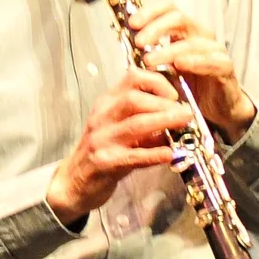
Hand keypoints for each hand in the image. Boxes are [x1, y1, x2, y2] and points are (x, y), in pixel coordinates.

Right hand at [47, 68, 195, 222]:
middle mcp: (102, 118)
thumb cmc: (101, 152)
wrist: (74, 180)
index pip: (131, 78)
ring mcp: (102, 140)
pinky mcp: (105, 163)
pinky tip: (169, 154)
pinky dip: (154, 154)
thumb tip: (176, 114)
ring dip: (164, 121)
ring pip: (135, 125)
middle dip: (164, 103)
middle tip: (185, 112)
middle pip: (133, 99)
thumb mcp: (118, 127)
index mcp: (106, 104)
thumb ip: (143, 118)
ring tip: (184, 122)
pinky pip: (133, 157)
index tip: (174, 95)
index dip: (157, 82)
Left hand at [127, 3, 252, 138]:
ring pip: (191, 42)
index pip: (168, 9)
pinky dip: (195, 61)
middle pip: (179, 18)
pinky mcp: (225, 67)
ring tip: (150, 60)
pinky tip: (180, 64)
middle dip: (156, 29)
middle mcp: (199, 35)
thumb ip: (147, 54)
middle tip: (139, 43)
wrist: (211, 107)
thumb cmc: (186, 85)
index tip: (133, 23)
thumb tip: (123, 42)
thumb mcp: (162, 68)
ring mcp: (214, 50)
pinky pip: (212, 60)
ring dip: (168, 50)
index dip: (150, 12)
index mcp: (183, 31)